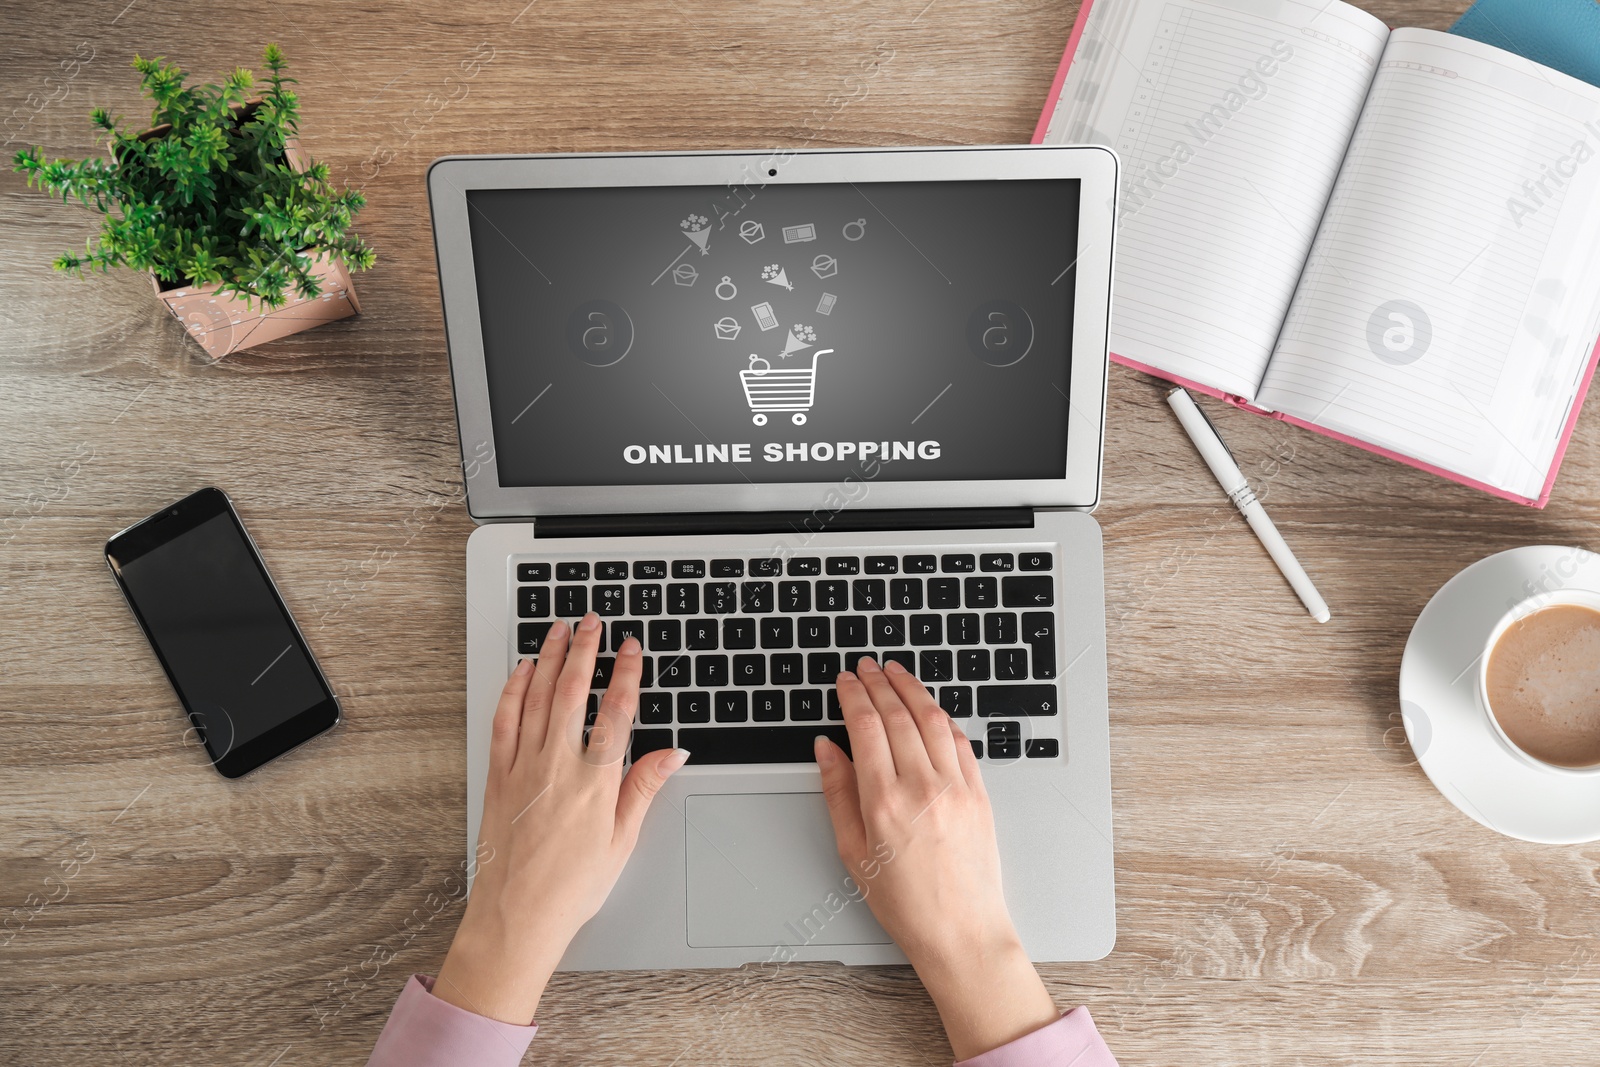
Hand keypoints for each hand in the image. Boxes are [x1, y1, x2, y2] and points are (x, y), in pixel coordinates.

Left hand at [434, 613, 687, 1023]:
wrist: (517, 916)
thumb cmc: (570, 887)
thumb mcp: (622, 841)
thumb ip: (644, 788)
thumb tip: (671, 753)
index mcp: (595, 782)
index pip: (617, 712)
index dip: (627, 674)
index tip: (632, 649)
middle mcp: (557, 766)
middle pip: (573, 691)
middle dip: (585, 650)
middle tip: (593, 621)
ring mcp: (523, 767)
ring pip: (537, 697)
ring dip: (549, 658)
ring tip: (559, 630)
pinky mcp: (498, 776)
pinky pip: (505, 721)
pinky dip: (513, 690)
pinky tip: (520, 671)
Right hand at [815, 657, 1058, 1059]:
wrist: (961, 932)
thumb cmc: (906, 903)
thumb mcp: (853, 852)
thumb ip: (838, 793)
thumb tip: (827, 749)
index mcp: (884, 802)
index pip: (865, 727)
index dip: (853, 695)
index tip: (845, 680)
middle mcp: (922, 787)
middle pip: (897, 715)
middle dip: (879, 683)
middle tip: (866, 666)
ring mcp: (956, 787)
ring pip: (932, 719)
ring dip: (912, 689)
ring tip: (897, 672)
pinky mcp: (980, 794)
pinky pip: (960, 741)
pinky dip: (942, 718)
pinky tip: (930, 709)